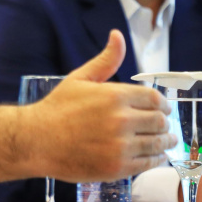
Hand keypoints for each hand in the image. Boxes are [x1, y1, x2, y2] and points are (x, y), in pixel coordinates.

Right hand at [0, 30, 175, 182]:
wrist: (36, 141)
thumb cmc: (57, 109)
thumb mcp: (80, 78)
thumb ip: (105, 60)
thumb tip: (117, 35)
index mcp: (115, 96)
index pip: (155, 98)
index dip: (162, 104)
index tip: (163, 109)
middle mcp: (121, 120)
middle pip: (160, 121)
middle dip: (165, 123)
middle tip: (165, 126)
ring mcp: (120, 146)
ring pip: (158, 143)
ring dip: (165, 141)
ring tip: (165, 141)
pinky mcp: (118, 167)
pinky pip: (149, 162)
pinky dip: (157, 159)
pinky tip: (155, 156)